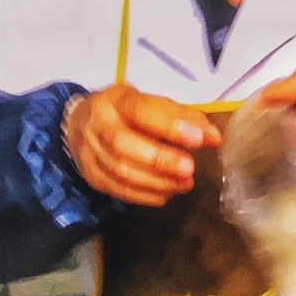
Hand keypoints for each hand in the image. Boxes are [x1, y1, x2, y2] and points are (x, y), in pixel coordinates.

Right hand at [63, 84, 220, 206]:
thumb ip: (184, 118)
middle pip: (124, 145)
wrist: (81, 123)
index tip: (198, 139)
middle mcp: (99, 125)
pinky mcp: (92, 176)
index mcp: (116, 101)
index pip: (140, 111)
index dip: (169, 126)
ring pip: (122, 172)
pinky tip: (167, 193)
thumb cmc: (127, 113)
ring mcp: (91, 152)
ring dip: (158, 182)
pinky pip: (119, 190)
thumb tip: (213, 137)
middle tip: (189, 168)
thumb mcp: (153, 104)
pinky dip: (147, 195)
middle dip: (161, 160)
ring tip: (185, 183)